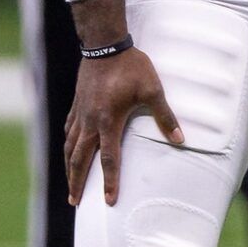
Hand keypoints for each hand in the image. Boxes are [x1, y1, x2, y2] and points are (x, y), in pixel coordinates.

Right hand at [64, 48, 183, 205]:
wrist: (105, 44)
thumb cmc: (131, 67)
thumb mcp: (152, 90)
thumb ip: (165, 116)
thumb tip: (180, 139)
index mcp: (109, 122)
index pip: (108, 159)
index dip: (110, 182)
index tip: (109, 201)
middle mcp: (90, 121)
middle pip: (80, 159)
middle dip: (77, 182)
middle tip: (75, 202)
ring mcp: (80, 113)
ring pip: (70, 146)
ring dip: (69, 167)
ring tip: (69, 185)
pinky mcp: (77, 104)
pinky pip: (68, 130)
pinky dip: (67, 145)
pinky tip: (68, 150)